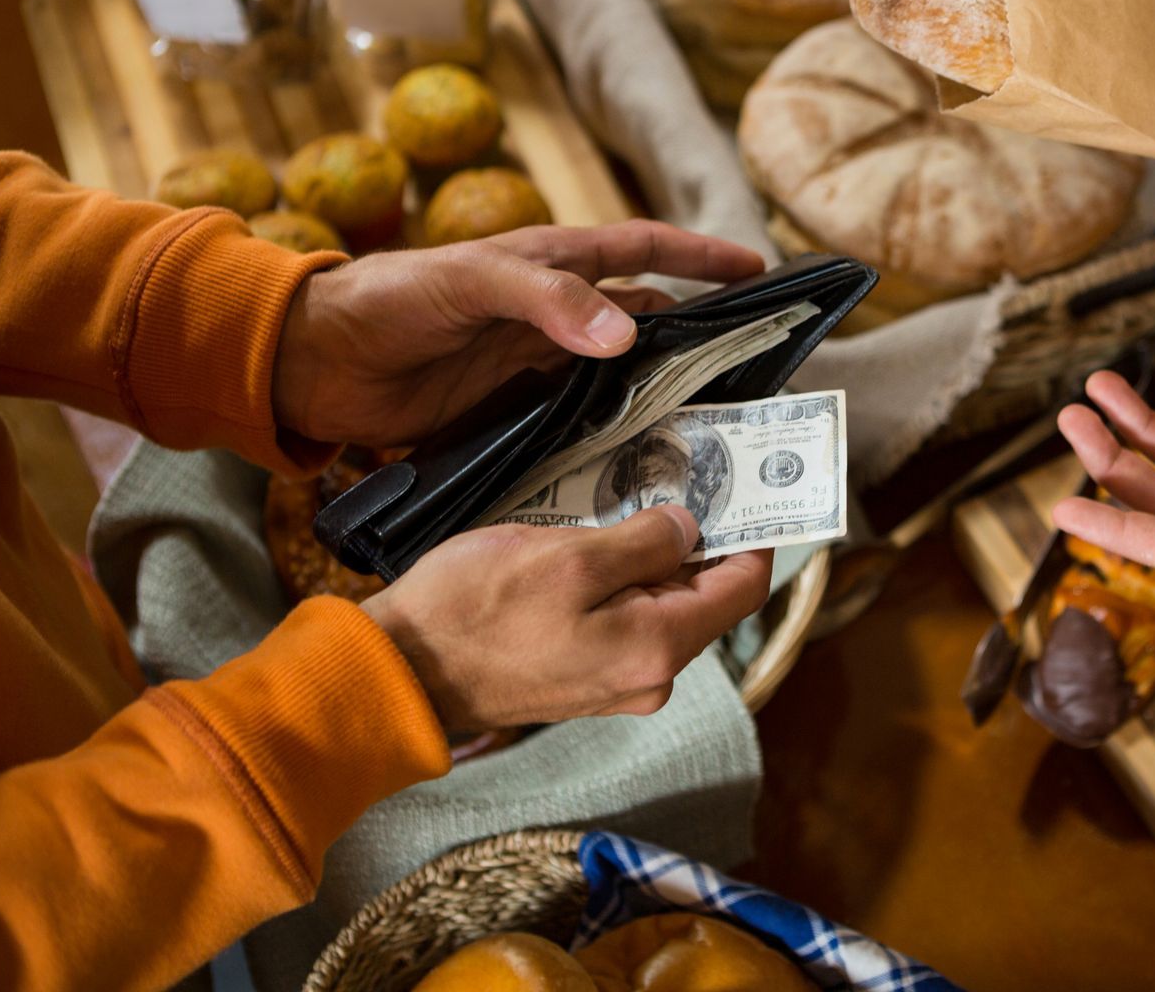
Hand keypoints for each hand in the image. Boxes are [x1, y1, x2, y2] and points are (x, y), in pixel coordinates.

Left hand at [273, 222, 762, 445]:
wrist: (311, 362)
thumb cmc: (385, 300)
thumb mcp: (468, 282)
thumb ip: (546, 300)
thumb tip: (627, 330)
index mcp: (550, 263)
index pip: (644, 249)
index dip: (701, 255)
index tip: (757, 268)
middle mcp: (554, 312)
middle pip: (646, 316)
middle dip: (700, 332)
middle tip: (756, 363)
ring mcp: (536, 364)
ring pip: (621, 374)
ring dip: (663, 391)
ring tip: (716, 421)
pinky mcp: (513, 411)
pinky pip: (582, 421)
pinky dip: (617, 434)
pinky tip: (645, 458)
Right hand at [361, 506, 771, 729]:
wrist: (399, 674)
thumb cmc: (475, 613)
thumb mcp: (568, 557)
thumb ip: (644, 543)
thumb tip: (690, 528)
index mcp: (659, 648)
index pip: (743, 588)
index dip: (755, 532)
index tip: (754, 485)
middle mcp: (650, 676)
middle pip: (706, 595)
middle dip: (704, 536)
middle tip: (695, 473)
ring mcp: (616, 681)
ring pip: (664, 604)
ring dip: (659, 554)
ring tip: (643, 495)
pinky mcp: (583, 676)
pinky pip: (626, 618)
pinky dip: (626, 578)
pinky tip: (603, 538)